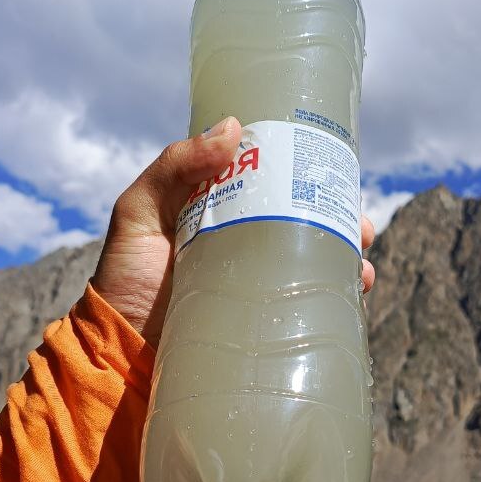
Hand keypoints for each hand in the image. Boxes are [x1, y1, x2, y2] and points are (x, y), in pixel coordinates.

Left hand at [92, 117, 376, 346]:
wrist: (118, 353)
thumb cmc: (122, 278)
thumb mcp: (138, 210)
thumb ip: (175, 166)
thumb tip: (234, 127)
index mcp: (219, 208)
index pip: (272, 180)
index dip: (307, 172)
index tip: (336, 167)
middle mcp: (243, 241)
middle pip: (304, 220)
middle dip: (341, 219)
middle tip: (360, 224)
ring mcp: (255, 282)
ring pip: (314, 261)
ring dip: (347, 258)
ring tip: (362, 265)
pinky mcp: (262, 321)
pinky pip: (307, 305)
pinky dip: (336, 298)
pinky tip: (352, 295)